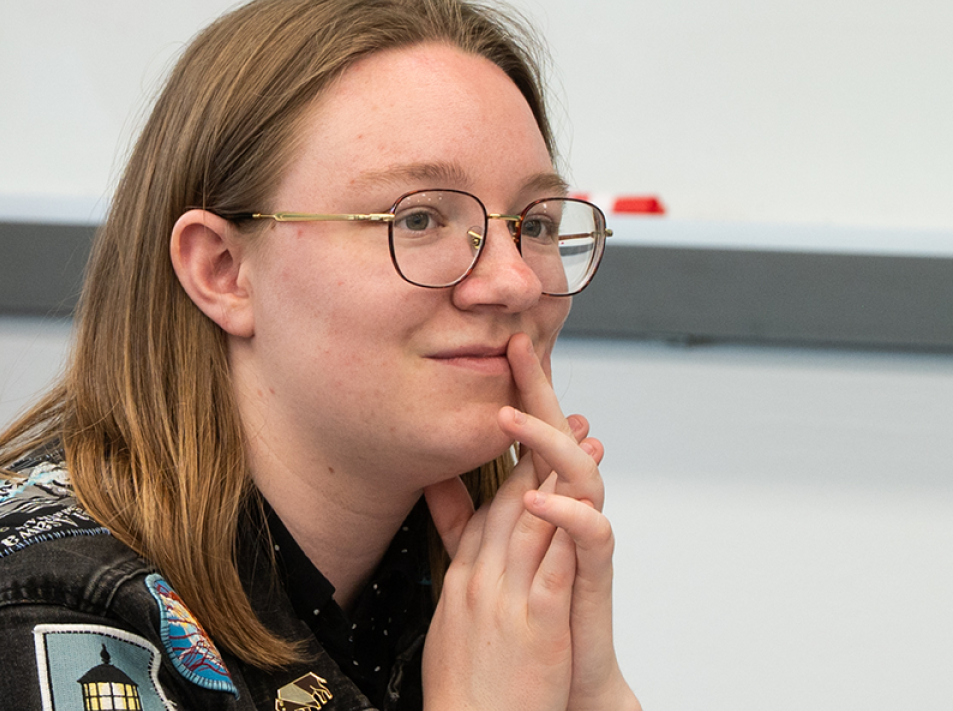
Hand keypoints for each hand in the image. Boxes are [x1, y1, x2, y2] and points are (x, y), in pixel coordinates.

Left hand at [422, 334, 637, 710]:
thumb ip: (461, 518)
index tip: (499, 348)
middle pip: (557, 439)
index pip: (529, 437)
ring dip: (548, 445)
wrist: (561, 684)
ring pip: (580, 477)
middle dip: (540, 393)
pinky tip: (541, 499)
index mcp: (539, 506)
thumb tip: (432, 476)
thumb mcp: (485, 558)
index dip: (518, 394)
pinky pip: (593, 537)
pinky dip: (569, 515)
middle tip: (519, 349)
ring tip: (510, 419)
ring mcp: (582, 544)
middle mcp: (566, 515)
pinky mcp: (593, 578)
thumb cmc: (529, 621)